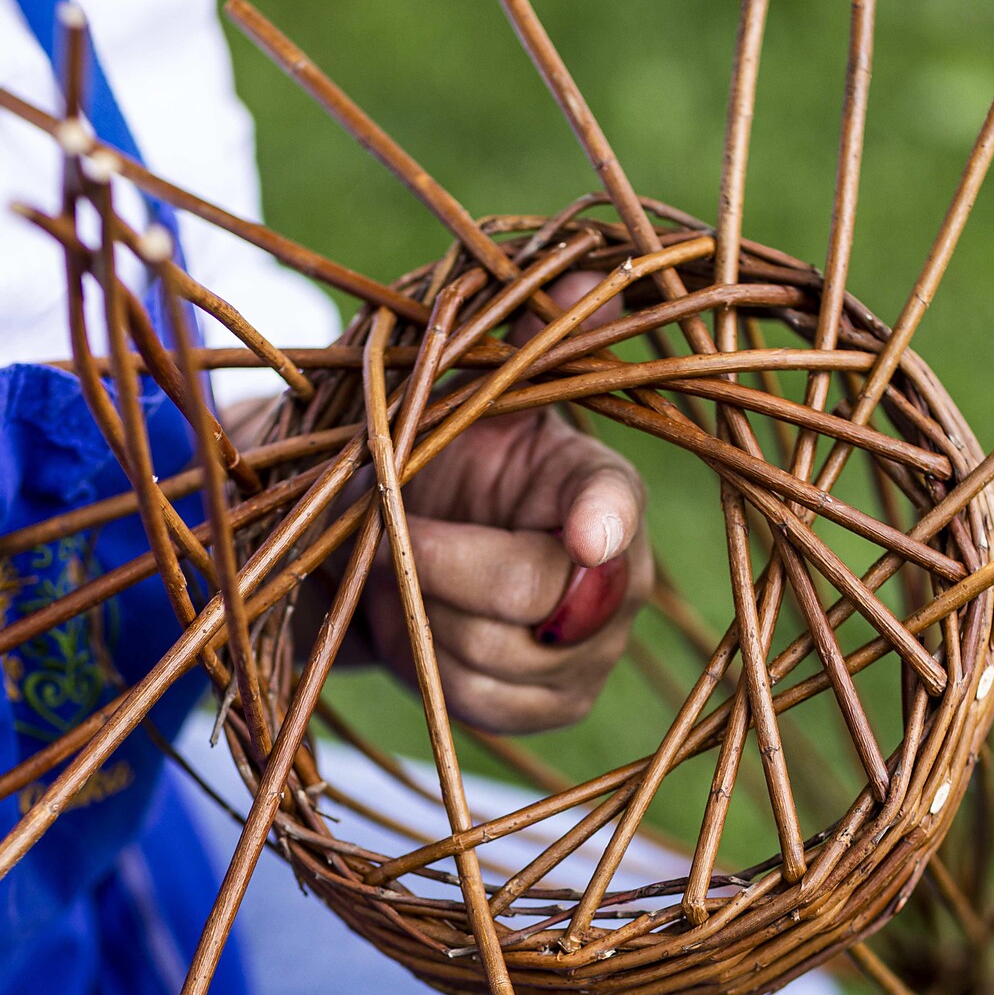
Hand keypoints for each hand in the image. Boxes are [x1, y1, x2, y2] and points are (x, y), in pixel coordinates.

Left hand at [359, 273, 653, 734]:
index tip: (583, 534)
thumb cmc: (421, 452)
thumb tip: (589, 287)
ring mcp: (587, 652)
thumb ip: (519, 339)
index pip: (616, 504)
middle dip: (446, 565)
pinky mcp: (548, 707)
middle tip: (388, 529)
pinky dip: (428, 665)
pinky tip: (410, 620)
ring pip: (500, 657)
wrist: (377, 541)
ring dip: (423, 612)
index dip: (604, 522)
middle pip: (542, 595)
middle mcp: (615, 575)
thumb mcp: (454, 389)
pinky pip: (484, 705)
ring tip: (396, 567)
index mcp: (596, 486)